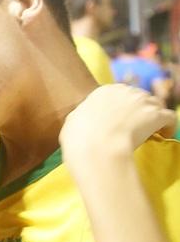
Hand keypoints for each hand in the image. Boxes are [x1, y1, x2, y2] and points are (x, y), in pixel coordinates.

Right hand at [60, 84, 176, 167]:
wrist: (96, 149)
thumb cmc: (79, 139)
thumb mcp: (71, 122)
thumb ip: (81, 115)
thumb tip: (82, 118)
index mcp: (104, 91)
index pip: (120, 94)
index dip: (122, 107)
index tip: (120, 120)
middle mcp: (125, 91)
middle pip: (139, 97)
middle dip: (139, 110)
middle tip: (135, 127)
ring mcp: (142, 102)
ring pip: (156, 104)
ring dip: (154, 116)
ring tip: (151, 132)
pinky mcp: (157, 115)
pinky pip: (170, 118)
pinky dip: (168, 127)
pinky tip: (164, 136)